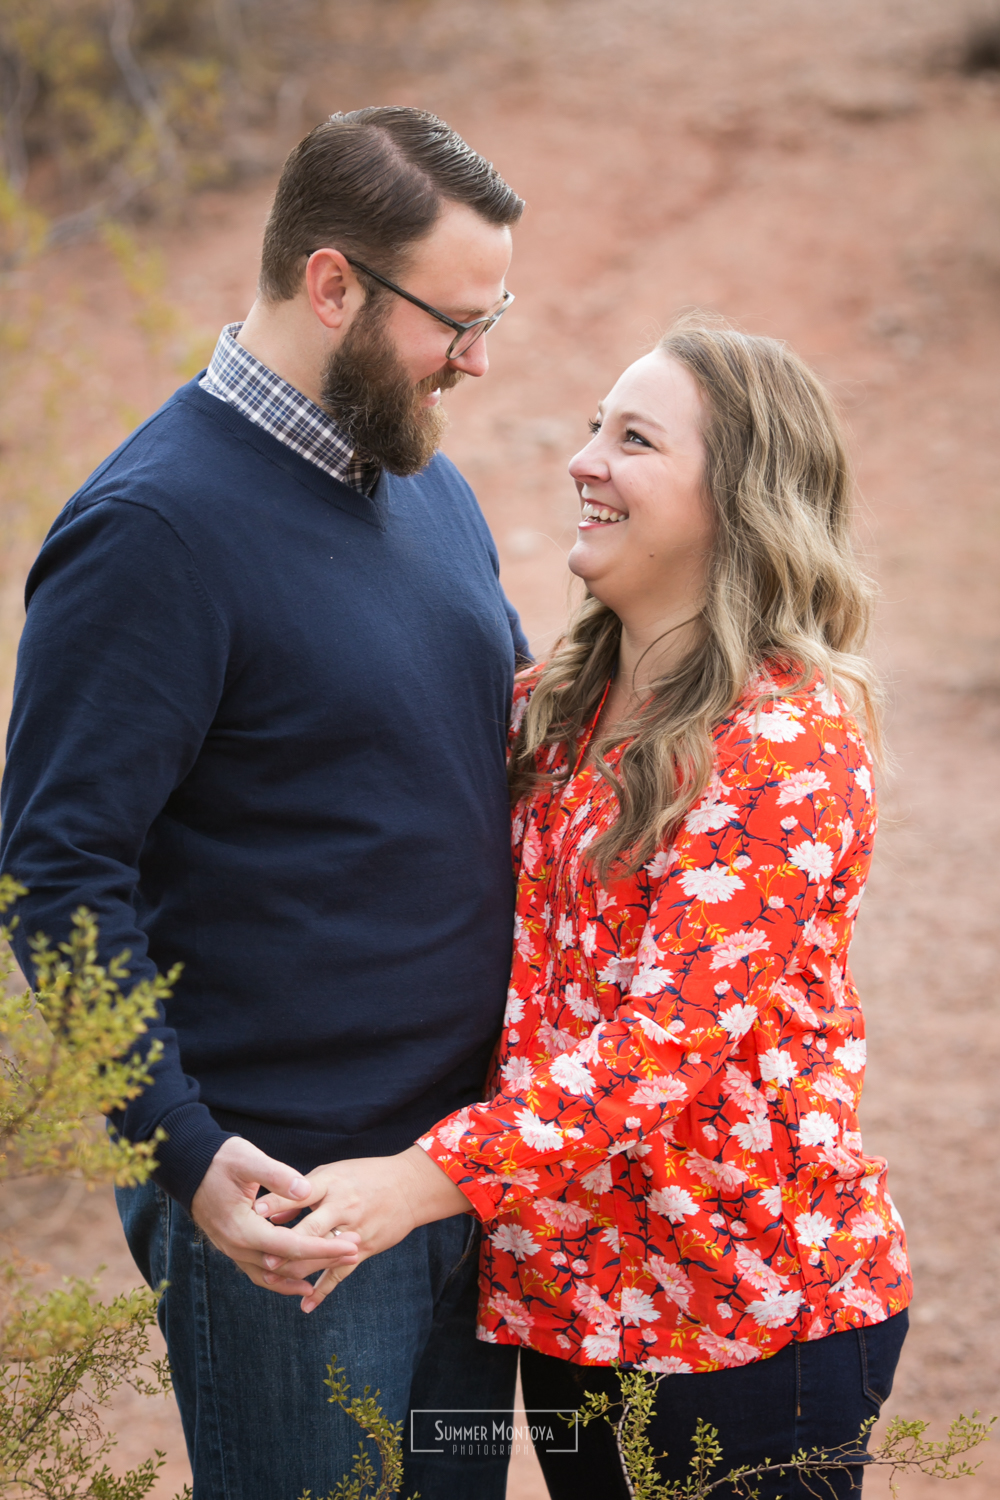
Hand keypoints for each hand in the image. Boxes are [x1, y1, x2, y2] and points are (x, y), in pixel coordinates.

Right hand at [189, 1136, 359, 1288]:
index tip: (352, 1245)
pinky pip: (260, 1271)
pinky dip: (282, 1278)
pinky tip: (301, 1279)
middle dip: (322, 1259)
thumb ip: (276, 1176)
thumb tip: (304, 1190)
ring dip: (304, 1273)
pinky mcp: (234, 1247)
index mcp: (243, 1229)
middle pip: (286, 1264)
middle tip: (355, 1249)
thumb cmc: (219, 1160)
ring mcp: (233, 1250)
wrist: (188, 1165)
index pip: (292, 1246)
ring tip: (335, 1268)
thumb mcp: (248, 1160)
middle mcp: (237, 1247)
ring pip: (272, 1275)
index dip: (324, 1248)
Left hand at [254, 1145, 470, 1311]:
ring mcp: (354, 1230)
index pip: (300, 1193)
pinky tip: (306, 1305)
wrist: (409, 1187)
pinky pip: (341, 1273)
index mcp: (332, 1184)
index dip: (277, 1202)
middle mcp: (343, 1207)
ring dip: (297, 1270)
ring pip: (322, 1256)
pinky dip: (323, 1291)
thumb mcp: (333, 1174)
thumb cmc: (365, 1176)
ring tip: (273, 1280)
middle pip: (310, 1230)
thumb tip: (270, 1211)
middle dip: (286, 1245)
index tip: (254, 1211)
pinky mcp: (364, 1248)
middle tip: (263, 1258)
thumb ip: (302, 1192)